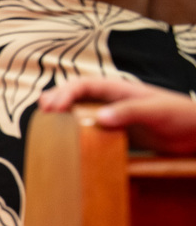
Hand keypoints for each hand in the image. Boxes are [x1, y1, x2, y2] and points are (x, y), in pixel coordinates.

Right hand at [39, 78, 195, 154]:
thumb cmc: (182, 115)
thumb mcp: (155, 111)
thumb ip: (128, 112)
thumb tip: (98, 118)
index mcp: (120, 89)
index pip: (84, 85)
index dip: (65, 93)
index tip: (53, 107)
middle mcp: (113, 101)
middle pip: (78, 95)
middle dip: (58, 98)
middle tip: (43, 110)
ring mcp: (115, 117)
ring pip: (82, 111)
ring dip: (64, 114)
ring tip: (47, 121)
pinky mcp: (119, 134)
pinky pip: (93, 130)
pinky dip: (77, 132)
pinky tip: (69, 140)